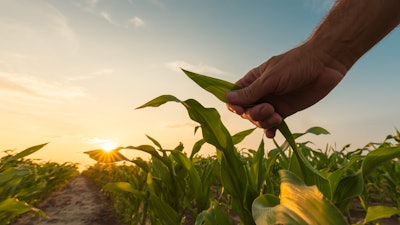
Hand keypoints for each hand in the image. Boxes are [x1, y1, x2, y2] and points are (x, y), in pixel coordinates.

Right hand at [225, 44, 346, 137]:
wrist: (325, 64)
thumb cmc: (296, 65)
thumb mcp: (271, 78)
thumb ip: (251, 92)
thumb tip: (227, 99)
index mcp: (253, 81)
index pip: (235, 96)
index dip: (235, 106)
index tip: (241, 110)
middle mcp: (261, 93)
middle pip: (246, 111)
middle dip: (254, 114)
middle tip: (269, 108)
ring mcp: (273, 103)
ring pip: (258, 119)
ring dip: (264, 122)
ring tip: (277, 117)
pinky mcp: (285, 111)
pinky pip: (273, 125)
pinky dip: (270, 130)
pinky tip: (272, 134)